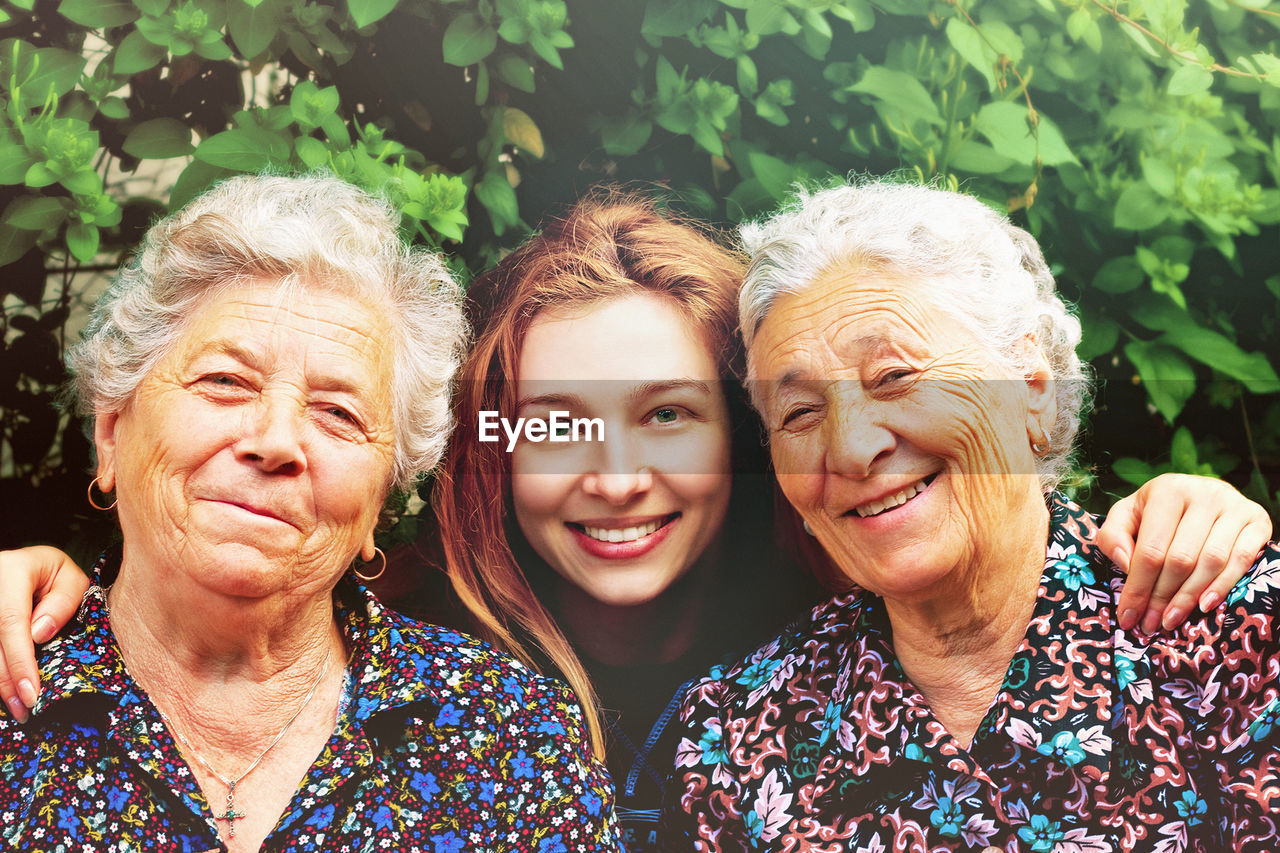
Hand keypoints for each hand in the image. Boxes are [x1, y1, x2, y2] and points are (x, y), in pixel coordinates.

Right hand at [0, 546, 89, 722]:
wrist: (25, 566)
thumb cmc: (54, 574)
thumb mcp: (71, 578)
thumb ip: (63, 602)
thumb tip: (39, 635)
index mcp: (11, 571)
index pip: (11, 622)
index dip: (20, 661)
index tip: (31, 692)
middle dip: (7, 681)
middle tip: (25, 711)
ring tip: (17, 710)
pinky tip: (7, 694)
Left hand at [1101, 474, 1271, 634]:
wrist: (1202, 492)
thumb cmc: (1157, 511)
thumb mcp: (1127, 515)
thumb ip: (1113, 537)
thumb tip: (1126, 566)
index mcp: (1167, 491)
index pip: (1151, 550)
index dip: (1138, 588)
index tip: (1128, 616)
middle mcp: (1204, 494)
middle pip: (1181, 559)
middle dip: (1162, 598)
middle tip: (1150, 624)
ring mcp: (1235, 506)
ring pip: (1212, 562)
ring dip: (1189, 598)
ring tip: (1171, 620)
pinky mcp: (1258, 520)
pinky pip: (1243, 559)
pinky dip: (1224, 585)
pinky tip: (1205, 605)